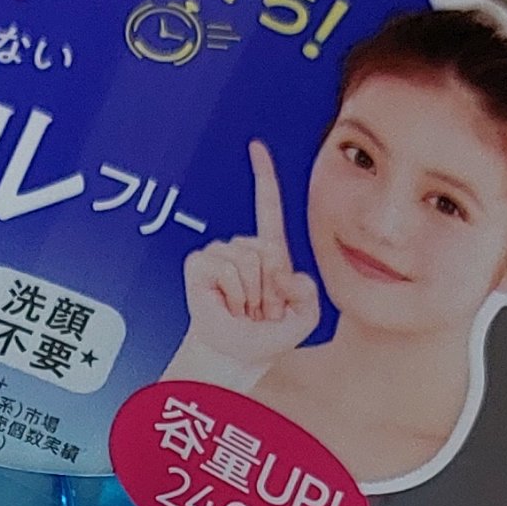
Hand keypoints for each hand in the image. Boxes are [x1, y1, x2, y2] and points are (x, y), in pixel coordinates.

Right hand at [166, 140, 320, 389]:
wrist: (236, 358)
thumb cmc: (267, 340)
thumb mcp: (305, 315)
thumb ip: (308, 290)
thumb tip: (278, 270)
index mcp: (267, 253)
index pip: (267, 208)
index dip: (263, 177)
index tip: (255, 147)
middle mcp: (242, 248)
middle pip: (266, 248)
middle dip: (268, 287)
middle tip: (257, 310)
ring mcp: (218, 254)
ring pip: (247, 260)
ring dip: (249, 294)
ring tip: (242, 310)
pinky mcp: (198, 264)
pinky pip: (224, 268)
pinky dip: (230, 293)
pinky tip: (226, 305)